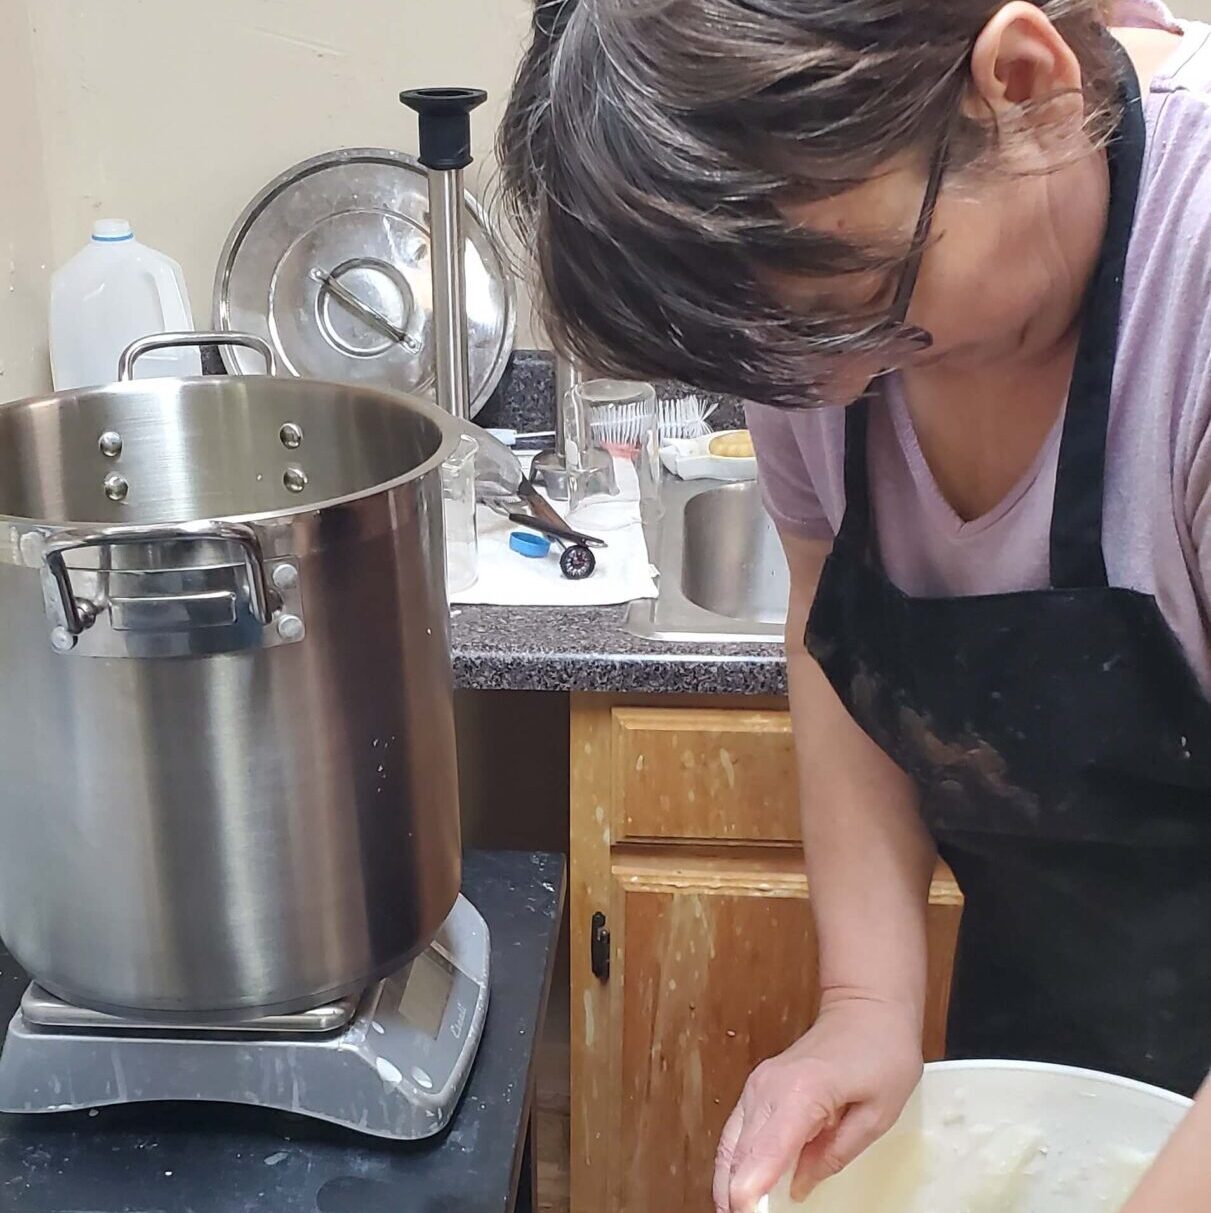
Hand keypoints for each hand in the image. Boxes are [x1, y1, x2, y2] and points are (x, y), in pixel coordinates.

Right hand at [714, 997, 923, 1212]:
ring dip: (729, 1182)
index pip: (766, 1149)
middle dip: (736, 1195)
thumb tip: (798, 1187)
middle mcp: (769, 1086)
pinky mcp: (758, 1086)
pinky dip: (734, 1161)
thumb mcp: (878, 1114)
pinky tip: (739, 1188)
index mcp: (803, 1092)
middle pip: (739, 1152)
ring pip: (730, 1143)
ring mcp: (759, 1084)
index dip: (751, 1187)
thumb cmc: (882, 1054)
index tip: (746, 1212)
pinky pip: (737, 1131)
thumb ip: (835, 1154)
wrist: (866, 1008)